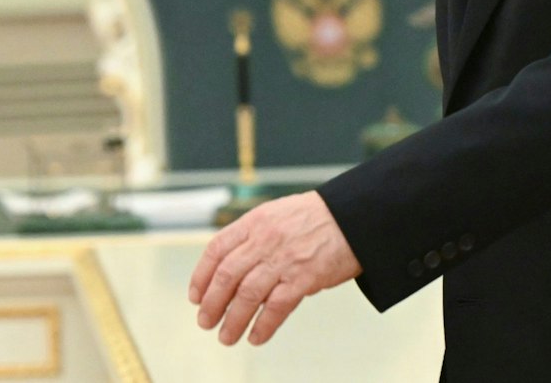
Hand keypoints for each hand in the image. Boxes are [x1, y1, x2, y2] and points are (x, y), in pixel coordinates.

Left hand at [188, 191, 362, 345]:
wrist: (354, 216)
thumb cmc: (317, 217)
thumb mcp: (278, 214)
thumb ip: (254, 236)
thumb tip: (233, 266)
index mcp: (256, 221)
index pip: (217, 249)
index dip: (201, 276)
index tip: (195, 295)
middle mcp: (265, 239)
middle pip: (227, 276)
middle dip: (212, 303)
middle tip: (205, 321)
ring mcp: (284, 259)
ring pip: (247, 295)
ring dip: (232, 320)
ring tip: (226, 336)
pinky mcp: (304, 277)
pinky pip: (276, 307)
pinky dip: (263, 325)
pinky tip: (255, 337)